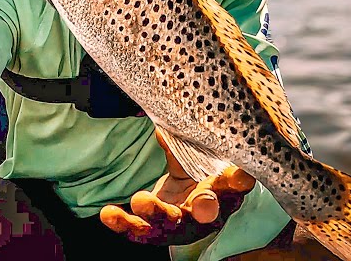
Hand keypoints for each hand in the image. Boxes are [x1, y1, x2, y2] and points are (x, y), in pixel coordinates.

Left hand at [99, 129, 255, 245]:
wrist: (186, 202)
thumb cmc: (199, 174)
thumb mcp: (200, 155)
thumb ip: (189, 141)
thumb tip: (169, 119)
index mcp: (223, 193)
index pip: (234, 188)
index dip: (238, 183)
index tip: (242, 176)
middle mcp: (205, 215)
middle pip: (208, 213)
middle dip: (206, 207)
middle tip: (204, 202)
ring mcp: (178, 225)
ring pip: (169, 224)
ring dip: (156, 213)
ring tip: (141, 200)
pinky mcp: (153, 230)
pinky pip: (137, 229)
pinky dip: (122, 223)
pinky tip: (108, 214)